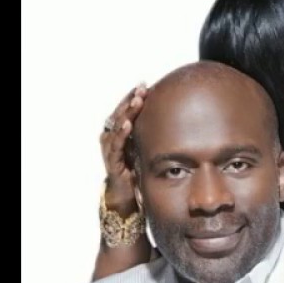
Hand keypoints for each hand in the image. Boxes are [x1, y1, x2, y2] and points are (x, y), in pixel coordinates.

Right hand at [100, 83, 146, 214]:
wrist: (126, 196)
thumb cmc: (135, 170)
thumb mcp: (144, 149)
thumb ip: (151, 135)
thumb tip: (173, 119)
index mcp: (119, 133)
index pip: (125, 110)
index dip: (133, 97)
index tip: (145, 86)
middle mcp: (111, 138)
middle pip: (120, 113)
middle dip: (131, 100)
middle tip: (142, 89)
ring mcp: (110, 149)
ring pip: (116, 125)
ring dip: (127, 112)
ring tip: (137, 101)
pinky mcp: (112, 162)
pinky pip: (115, 145)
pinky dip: (121, 134)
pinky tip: (128, 124)